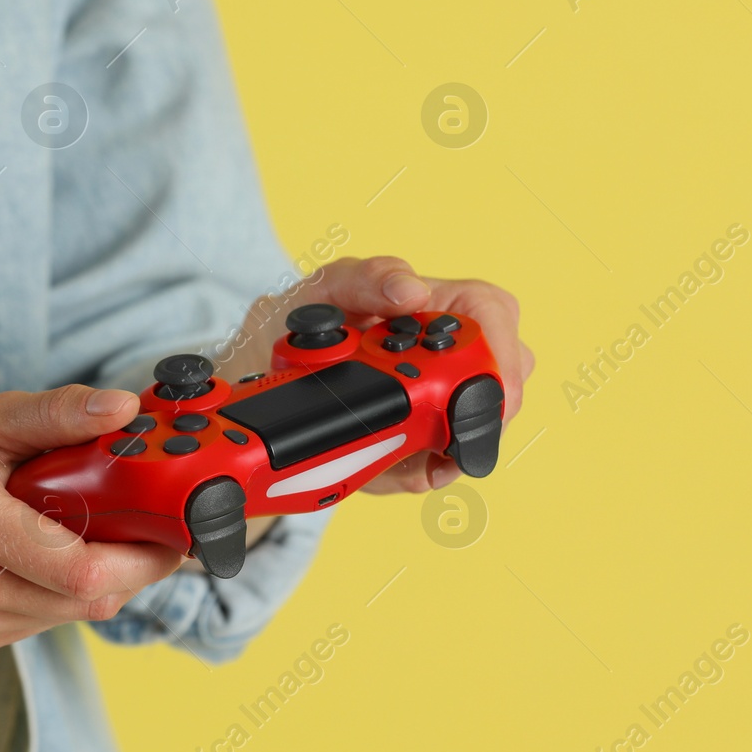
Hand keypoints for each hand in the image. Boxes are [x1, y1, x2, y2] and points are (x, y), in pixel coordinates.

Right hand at [0, 386, 183, 649]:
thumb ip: (57, 413)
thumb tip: (125, 409)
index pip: (78, 569)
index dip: (142, 557)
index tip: (173, 529)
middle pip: (87, 600)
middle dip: (137, 566)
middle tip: (157, 526)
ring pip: (74, 615)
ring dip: (106, 577)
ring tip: (103, 527)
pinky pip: (49, 619)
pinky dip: (71, 590)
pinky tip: (59, 550)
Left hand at [228, 256, 532, 493]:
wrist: (249, 383)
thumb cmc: (288, 324)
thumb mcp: (317, 291)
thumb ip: (365, 279)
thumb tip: (413, 291)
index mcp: (425, 304)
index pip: (491, 312)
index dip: (501, 350)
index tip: (489, 389)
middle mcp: (438, 352)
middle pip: (502, 377)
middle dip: (484, 413)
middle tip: (451, 436)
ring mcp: (430, 399)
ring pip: (474, 427)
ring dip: (448, 449)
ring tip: (410, 455)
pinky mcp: (411, 444)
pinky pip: (434, 466)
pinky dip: (414, 472)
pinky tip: (388, 465)